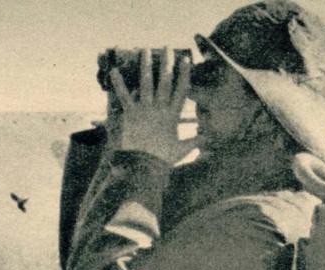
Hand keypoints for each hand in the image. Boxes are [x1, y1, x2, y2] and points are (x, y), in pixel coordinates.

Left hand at [108, 48, 196, 163]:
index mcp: (172, 115)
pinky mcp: (130, 114)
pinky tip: (115, 70)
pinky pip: (124, 96)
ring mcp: (144, 110)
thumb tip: (209, 139)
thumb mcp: (182, 149)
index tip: (185, 61)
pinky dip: (118, 83)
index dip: (184, 74)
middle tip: (166, 48)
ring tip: (144, 50)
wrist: (144, 166)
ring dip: (145, 65)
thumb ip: (195, 141)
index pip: (181, 90)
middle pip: (164, 81)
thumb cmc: (163, 159)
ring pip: (146, 83)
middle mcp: (159, 109)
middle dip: (166, 63)